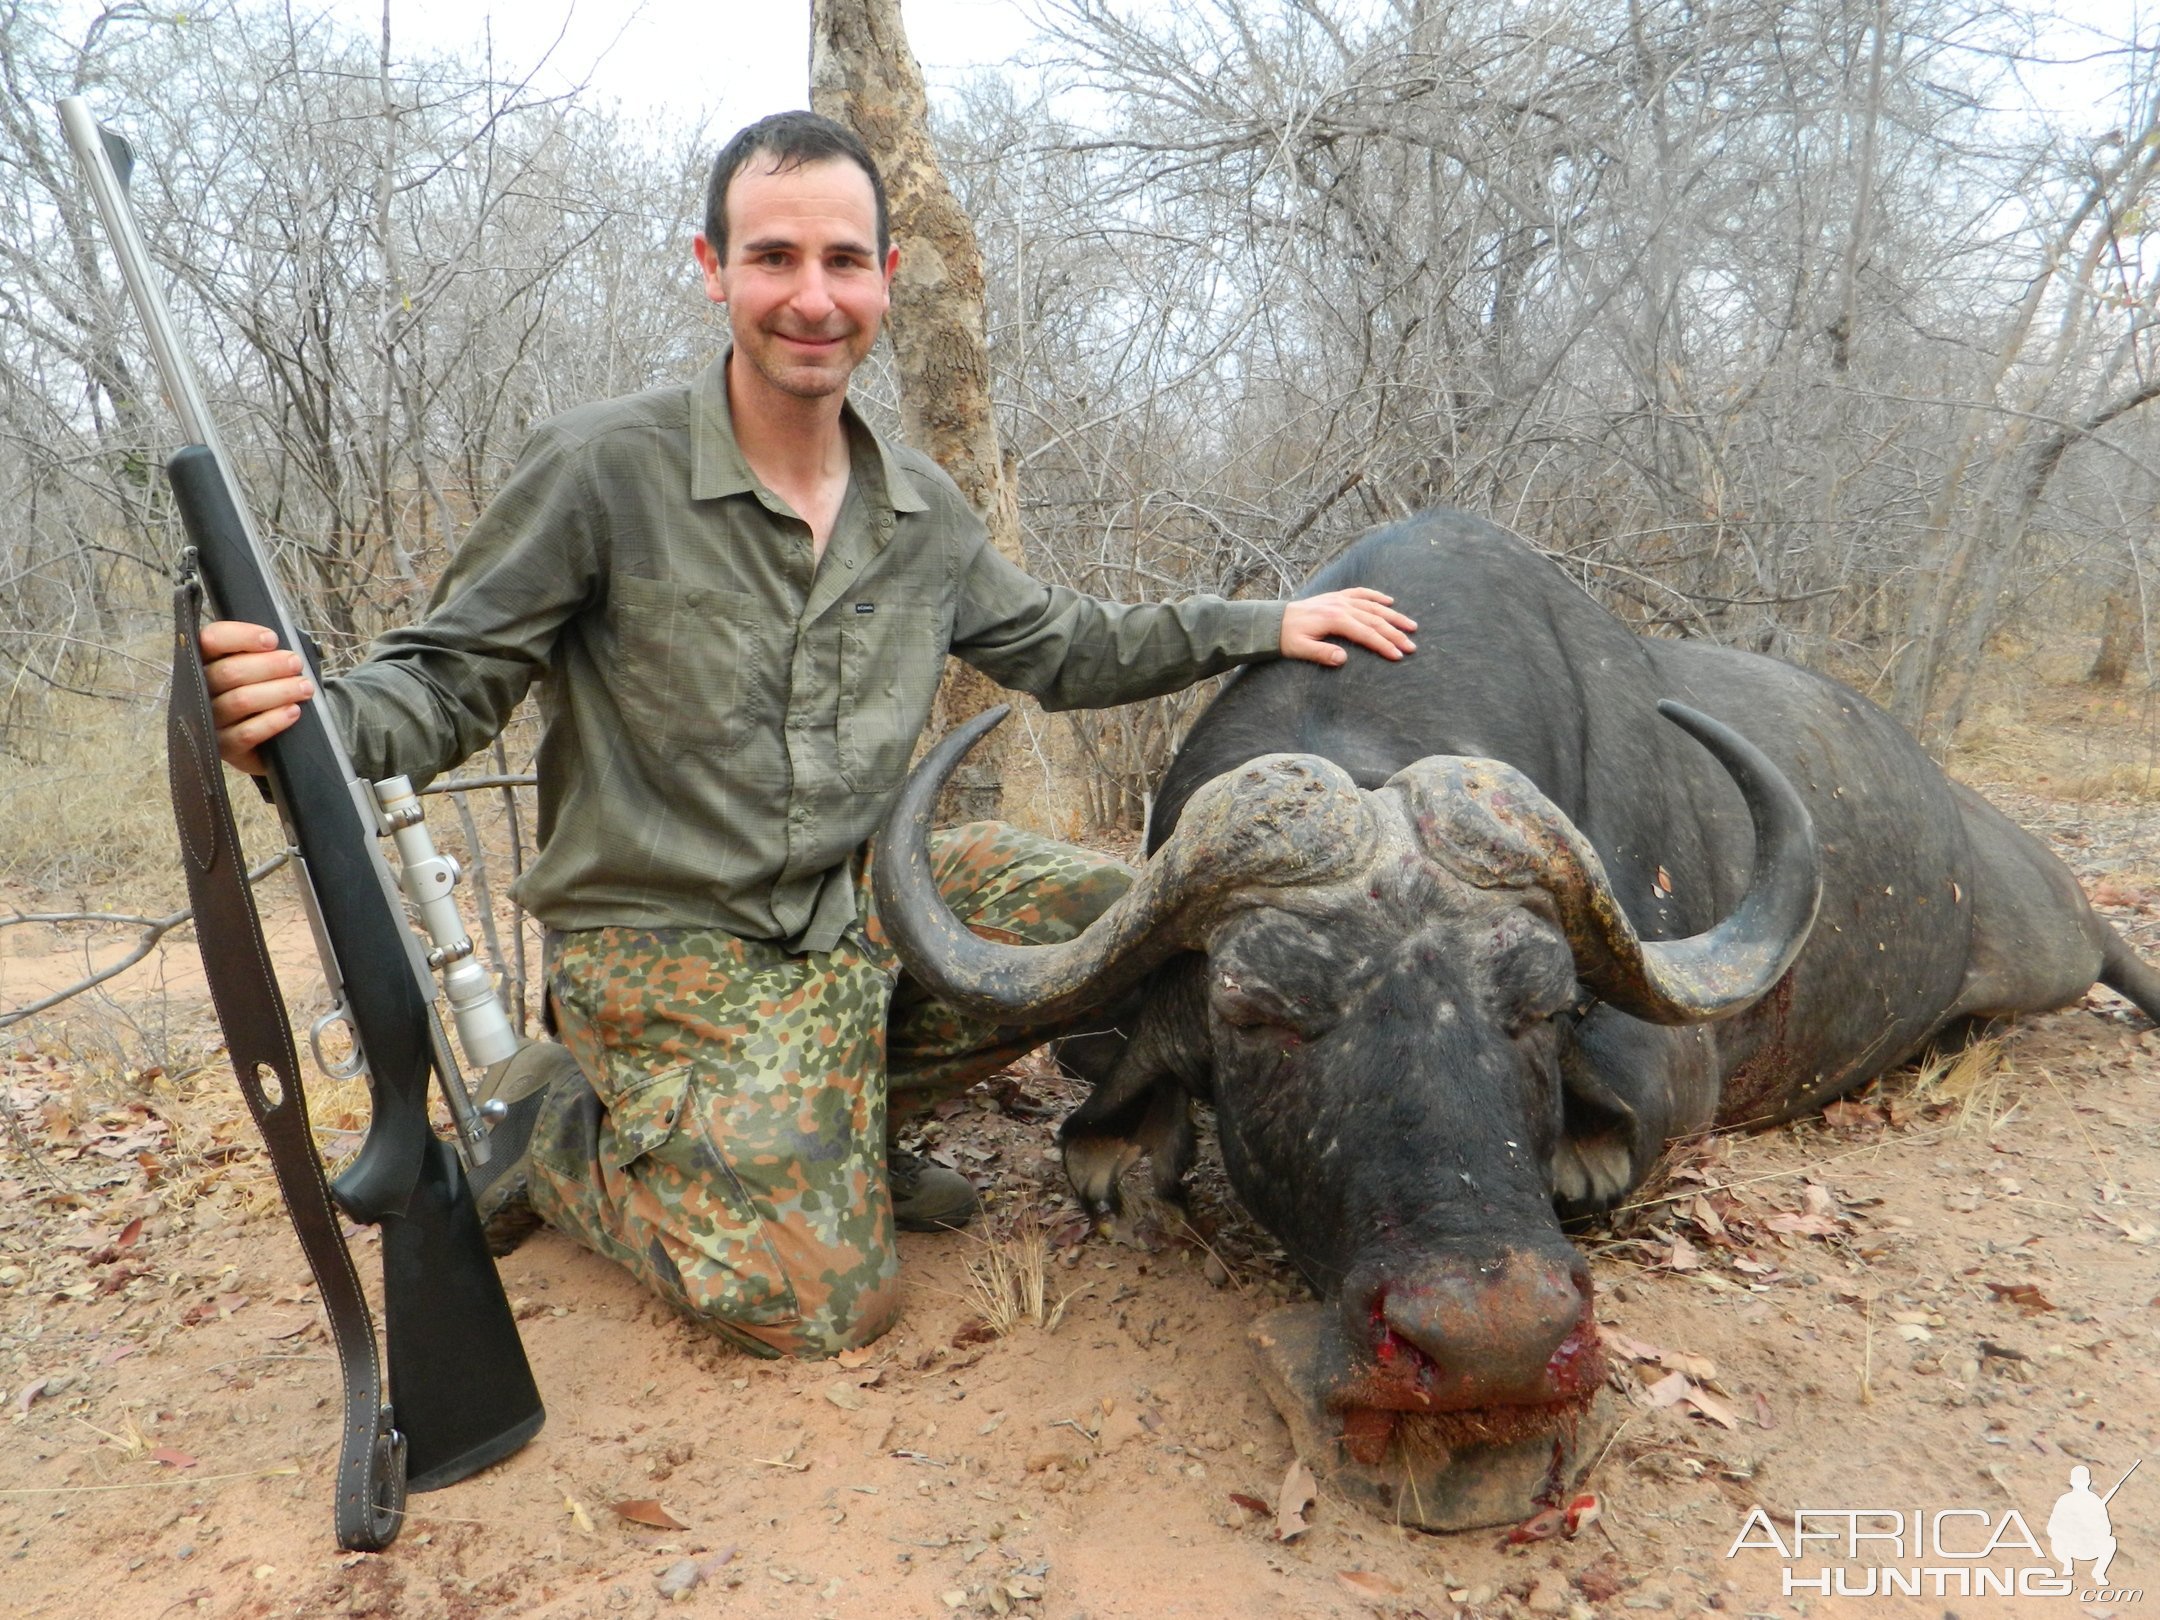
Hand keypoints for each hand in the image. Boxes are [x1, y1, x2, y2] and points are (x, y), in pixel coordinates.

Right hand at [198, 619, 313, 774]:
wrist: (265, 740)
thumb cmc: (262, 692)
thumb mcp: (259, 668)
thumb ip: (262, 652)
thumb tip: (285, 640)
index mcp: (206, 661)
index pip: (211, 639)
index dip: (242, 636)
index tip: (272, 639)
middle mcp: (199, 689)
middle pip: (229, 672)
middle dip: (269, 665)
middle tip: (296, 663)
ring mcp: (209, 721)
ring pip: (240, 701)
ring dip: (278, 691)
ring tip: (304, 687)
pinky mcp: (224, 747)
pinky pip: (247, 733)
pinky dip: (273, 720)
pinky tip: (293, 711)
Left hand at [1279, 587, 1417, 665]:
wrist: (1273, 621)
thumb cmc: (1287, 637)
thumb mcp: (1300, 649)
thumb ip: (1322, 654)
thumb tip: (1344, 659)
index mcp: (1335, 619)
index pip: (1366, 633)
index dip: (1384, 645)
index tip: (1398, 655)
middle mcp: (1341, 606)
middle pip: (1375, 620)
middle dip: (1395, 634)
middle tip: (1412, 646)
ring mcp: (1340, 600)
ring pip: (1373, 606)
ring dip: (1394, 616)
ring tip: (1411, 626)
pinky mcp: (1337, 597)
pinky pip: (1361, 593)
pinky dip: (1376, 596)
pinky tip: (1390, 601)